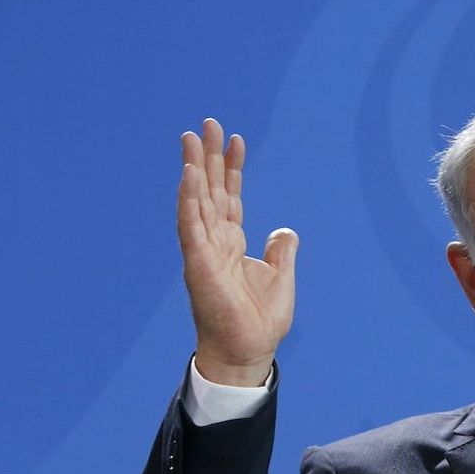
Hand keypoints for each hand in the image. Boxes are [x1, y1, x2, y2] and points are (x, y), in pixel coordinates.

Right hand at [178, 118, 297, 385]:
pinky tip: (189, 173)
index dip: (232, 168)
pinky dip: (189, 198)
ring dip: (194, 167)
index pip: (230, 197)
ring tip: (191, 137)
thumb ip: (281, 251)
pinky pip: (190, 224)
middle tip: (207, 123)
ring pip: (196, 200)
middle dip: (208, 156)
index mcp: (233, 244)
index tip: (235, 139)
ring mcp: (203, 250)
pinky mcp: (197, 262)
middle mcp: (214, 242)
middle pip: (210, 190)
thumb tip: (285, 230)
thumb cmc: (260, 320)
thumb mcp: (280, 277)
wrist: (248, 350)